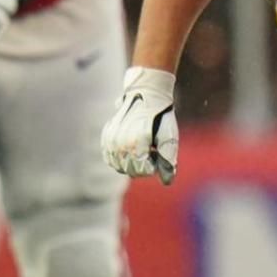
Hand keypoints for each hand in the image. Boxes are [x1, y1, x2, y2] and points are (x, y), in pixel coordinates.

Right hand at [101, 66, 178, 184]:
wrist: (146, 95)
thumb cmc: (161, 118)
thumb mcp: (170, 138)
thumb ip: (168, 161)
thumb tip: (167, 181)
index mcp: (137, 143)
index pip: (144, 171)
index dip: (154, 166)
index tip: (158, 153)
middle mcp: (121, 143)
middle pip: (131, 171)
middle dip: (143, 166)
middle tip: (151, 150)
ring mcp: (111, 140)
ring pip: (119, 167)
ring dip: (130, 163)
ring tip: (140, 148)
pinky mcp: (106, 137)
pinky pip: (109, 159)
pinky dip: (119, 159)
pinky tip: (128, 150)